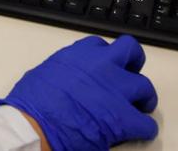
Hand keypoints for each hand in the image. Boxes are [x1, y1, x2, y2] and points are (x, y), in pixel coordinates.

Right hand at [0, 35, 158, 150]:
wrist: (34, 125)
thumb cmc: (31, 103)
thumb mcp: (43, 74)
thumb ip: (62, 71)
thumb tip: (64, 82)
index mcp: (78, 55)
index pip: (101, 45)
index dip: (105, 57)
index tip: (105, 66)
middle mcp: (101, 66)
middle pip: (131, 52)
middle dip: (134, 64)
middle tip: (131, 78)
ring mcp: (115, 90)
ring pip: (145, 86)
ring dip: (143, 98)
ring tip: (138, 108)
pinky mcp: (123, 118)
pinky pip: (146, 123)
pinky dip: (143, 129)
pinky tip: (136, 132)